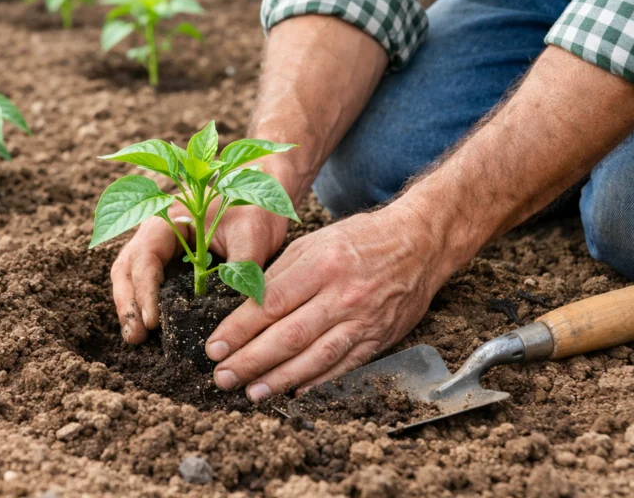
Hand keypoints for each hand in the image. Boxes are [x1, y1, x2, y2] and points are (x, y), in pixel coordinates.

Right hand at [111, 199, 289, 343]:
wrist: (263, 190)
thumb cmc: (256, 208)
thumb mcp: (253, 236)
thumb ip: (241, 269)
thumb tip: (235, 313)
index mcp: (168, 216)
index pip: (145, 258)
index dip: (145, 291)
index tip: (153, 321)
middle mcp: (157, 231)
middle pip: (127, 268)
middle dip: (128, 303)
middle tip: (136, 337)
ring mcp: (161, 246)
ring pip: (131, 276)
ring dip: (131, 306)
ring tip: (137, 338)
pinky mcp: (172, 260)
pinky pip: (149, 281)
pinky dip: (145, 303)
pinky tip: (152, 328)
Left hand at [204, 204, 448, 400]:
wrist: (418, 244)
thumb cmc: (359, 239)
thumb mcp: (312, 243)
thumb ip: (279, 276)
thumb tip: (245, 309)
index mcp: (320, 266)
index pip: (270, 304)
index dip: (239, 330)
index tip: (214, 347)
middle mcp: (342, 296)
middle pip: (289, 336)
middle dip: (251, 361)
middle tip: (223, 377)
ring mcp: (363, 321)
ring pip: (315, 358)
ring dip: (280, 380)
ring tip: (252, 393)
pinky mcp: (379, 339)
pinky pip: (343, 366)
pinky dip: (316, 381)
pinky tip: (293, 391)